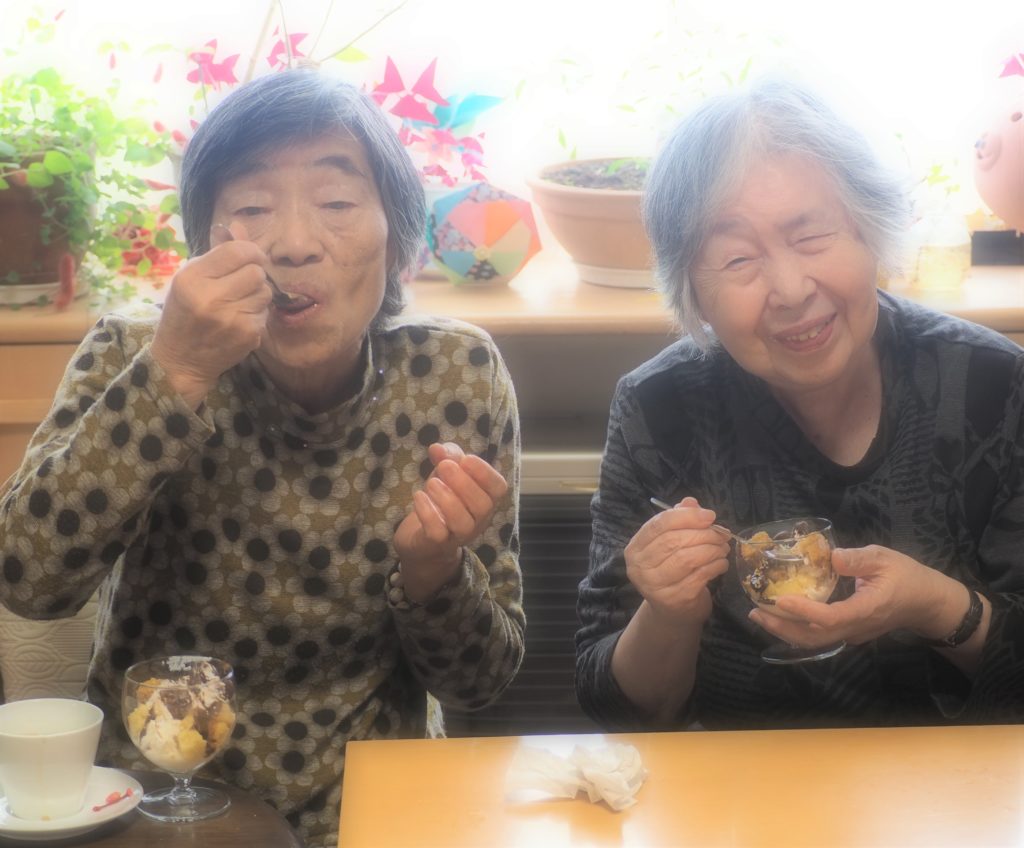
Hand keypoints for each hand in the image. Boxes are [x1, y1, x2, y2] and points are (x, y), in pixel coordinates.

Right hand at [151, 221, 271, 408]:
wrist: (181, 359)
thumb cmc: (184, 313)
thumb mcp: (190, 278)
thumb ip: (216, 252)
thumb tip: (238, 226)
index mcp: (192, 278)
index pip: (237, 251)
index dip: (250, 250)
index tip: (251, 256)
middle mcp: (211, 298)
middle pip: (257, 271)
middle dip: (254, 274)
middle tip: (241, 283)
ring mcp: (232, 319)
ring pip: (265, 291)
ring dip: (256, 294)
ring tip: (237, 303)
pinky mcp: (248, 335)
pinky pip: (265, 312)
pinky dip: (256, 314)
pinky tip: (239, 320)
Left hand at [394, 442, 508, 602]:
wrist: (421, 537)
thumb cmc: (441, 500)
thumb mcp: (446, 473)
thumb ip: (446, 457)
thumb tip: (437, 448)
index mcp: (485, 499)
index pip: (499, 488)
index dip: (485, 472)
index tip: (466, 459)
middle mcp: (477, 520)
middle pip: (482, 506)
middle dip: (463, 483)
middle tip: (444, 467)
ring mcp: (458, 535)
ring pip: (462, 522)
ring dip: (447, 498)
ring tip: (431, 483)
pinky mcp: (437, 544)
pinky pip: (438, 532)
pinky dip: (428, 512)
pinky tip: (419, 497)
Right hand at [624, 496, 730, 626]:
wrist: (672, 613)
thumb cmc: (672, 572)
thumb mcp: (672, 545)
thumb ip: (679, 521)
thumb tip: (691, 502)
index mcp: (635, 548)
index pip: (658, 525)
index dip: (686, 517)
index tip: (710, 515)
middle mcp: (639, 567)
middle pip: (674, 540)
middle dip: (704, 534)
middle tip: (722, 535)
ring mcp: (654, 585)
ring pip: (687, 558)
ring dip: (712, 550)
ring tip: (723, 548)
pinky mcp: (674, 599)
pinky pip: (699, 575)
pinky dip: (715, 566)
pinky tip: (721, 563)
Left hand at [750, 544, 965, 647]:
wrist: (927, 603)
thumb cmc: (907, 576)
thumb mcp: (885, 558)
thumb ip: (859, 558)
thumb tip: (832, 556)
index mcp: (867, 609)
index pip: (830, 618)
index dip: (803, 611)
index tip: (779, 599)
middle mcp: (856, 627)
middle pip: (814, 636)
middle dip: (782, 626)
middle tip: (754, 610)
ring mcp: (852, 633)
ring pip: (814, 641)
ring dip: (785, 631)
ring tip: (759, 615)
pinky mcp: (849, 632)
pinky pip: (819, 637)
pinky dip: (796, 630)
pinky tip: (779, 617)